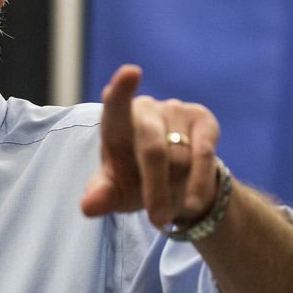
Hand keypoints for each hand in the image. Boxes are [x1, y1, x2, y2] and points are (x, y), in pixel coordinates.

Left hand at [81, 64, 220, 228]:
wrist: (175, 183)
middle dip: (155, 188)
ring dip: (178, 190)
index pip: (116, 104)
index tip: (130, 72)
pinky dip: (200, 182)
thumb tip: (88, 207)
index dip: (122, 90)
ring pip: (181, 156)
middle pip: (152, 149)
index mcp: (115, 123)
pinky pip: (204, 153)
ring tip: (170, 210)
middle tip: (157, 220)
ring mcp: (175, 110)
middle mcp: (145, 109)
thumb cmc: (134, 181)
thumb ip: (102, 196)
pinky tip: (195, 201)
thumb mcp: (116, 192)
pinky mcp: (202, 119)